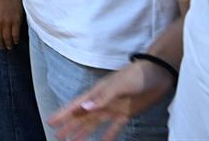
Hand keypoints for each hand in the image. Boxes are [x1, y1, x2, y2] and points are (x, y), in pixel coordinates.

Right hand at [48, 61, 173, 140]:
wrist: (158, 74)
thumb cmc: (137, 75)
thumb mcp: (118, 85)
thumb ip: (102, 97)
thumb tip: (84, 108)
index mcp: (96, 93)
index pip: (75, 106)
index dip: (63, 114)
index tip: (51, 122)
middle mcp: (101, 101)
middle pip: (81, 116)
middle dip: (69, 126)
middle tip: (58, 137)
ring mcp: (113, 107)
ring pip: (94, 122)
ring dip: (84, 132)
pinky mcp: (126, 113)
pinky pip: (114, 127)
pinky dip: (108, 135)